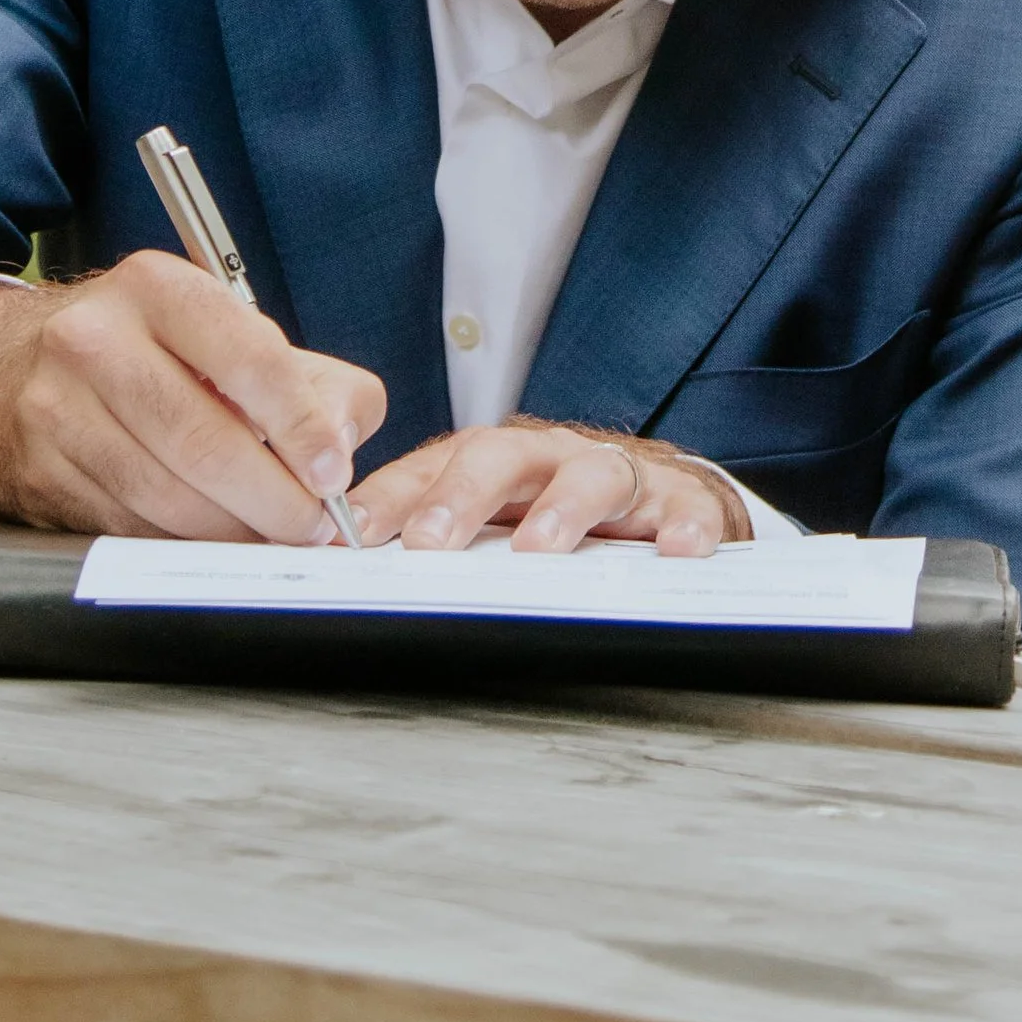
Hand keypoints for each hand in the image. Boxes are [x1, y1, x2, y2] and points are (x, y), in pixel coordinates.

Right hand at [0, 256, 387, 543]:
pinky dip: (180, 543)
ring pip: (164, 494)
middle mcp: (94, 339)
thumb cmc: (143, 350)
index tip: (334, 474)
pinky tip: (212, 539)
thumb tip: (343, 443)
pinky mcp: (33, 472)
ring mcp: (53, 408)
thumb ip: (307, 379)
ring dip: (232, 531)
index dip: (300, 427)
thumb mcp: (225, 329)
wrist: (1, 366)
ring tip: (272, 536)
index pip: (248, 359)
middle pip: (203, 441)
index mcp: (156, 287)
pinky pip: (125, 526)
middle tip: (312, 527)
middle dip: (274, 498)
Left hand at [346, 417, 751, 557]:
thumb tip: (335, 565)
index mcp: (494, 462)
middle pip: (501, 456)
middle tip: (430, 543)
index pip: (432, 467)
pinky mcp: (678, 501)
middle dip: (461, 497)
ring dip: (561, 509)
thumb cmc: (552, 510)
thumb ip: (426, 531)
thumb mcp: (488, 519)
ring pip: (590, 474)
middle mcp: (549, 458)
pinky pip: (686, 507)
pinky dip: (683, 525)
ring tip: (538, 549)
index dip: (393, 498)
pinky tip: (676, 551)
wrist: (659, 495)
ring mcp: (615, 475)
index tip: (355, 534)